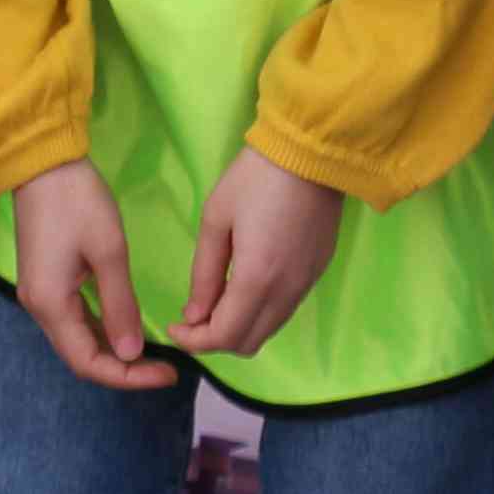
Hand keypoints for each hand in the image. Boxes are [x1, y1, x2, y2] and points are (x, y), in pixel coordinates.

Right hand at [5, 162, 175, 392]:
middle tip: (167, 366)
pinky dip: (102, 329)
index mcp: (51, 305)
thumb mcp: (108, 251)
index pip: (89, 363)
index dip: (128, 377)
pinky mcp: (47, 280)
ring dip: (114, 350)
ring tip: (154, 353)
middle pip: (82, 356)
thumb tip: (132, 353)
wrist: (42, 161)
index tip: (169, 372)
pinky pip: (75, 318)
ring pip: (78, 339)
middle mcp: (40, 308)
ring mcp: (41, 294)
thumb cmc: (77, 201)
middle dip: (124, 368)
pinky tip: (128, 327)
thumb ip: (120, 306)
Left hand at [171, 152, 347, 358]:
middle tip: (193, 317)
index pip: (224, 336)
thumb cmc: (256, 178)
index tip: (175, 326)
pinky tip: (246, 286)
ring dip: (240, 327)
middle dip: (215, 339)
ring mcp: (306, 284)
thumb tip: (195, 314)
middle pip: (248, 343)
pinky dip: (261, 312)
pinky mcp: (318, 271)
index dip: (194, 341)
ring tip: (217, 301)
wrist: (312, 150)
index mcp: (257, 279)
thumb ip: (204, 273)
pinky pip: (285, 309)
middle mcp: (286, 292)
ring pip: (269, 329)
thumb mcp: (216, 218)